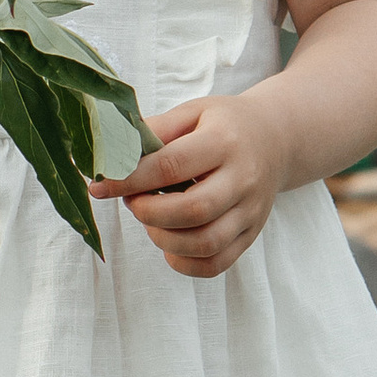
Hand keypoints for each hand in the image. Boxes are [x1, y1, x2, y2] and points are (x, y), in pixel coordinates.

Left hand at [94, 92, 291, 277]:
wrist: (276, 140)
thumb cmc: (225, 124)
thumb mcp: (192, 112)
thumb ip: (154, 130)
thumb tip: (111, 153)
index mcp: (225, 141)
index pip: (172, 166)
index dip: (129, 179)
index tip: (99, 185)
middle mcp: (243, 178)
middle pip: (193, 210)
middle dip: (149, 212)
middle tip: (133, 201)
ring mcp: (251, 211)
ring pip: (205, 243)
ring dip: (164, 238)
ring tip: (151, 219)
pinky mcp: (251, 234)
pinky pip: (216, 264)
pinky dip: (183, 263)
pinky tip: (169, 243)